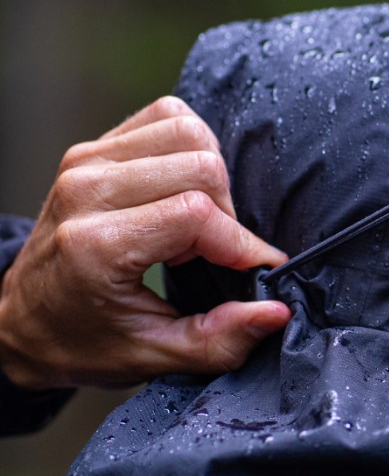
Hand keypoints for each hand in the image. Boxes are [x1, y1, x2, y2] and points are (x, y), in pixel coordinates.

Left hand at [0, 97, 290, 388]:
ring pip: (187, 130)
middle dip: (228, 212)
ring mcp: (87, 161)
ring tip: (197, 221)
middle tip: (215, 251)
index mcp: (97, 246)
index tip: (260, 269)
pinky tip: (181, 190)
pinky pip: (166, 118)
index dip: (243, 245)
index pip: (197, 214)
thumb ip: (220, 340)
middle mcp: (87, 190)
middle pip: (200, 164)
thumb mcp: (154, 357)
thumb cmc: (82, 341)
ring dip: (211, 176)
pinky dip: (190, 149)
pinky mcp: (93, 148)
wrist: (22, 319)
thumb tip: (276, 311)